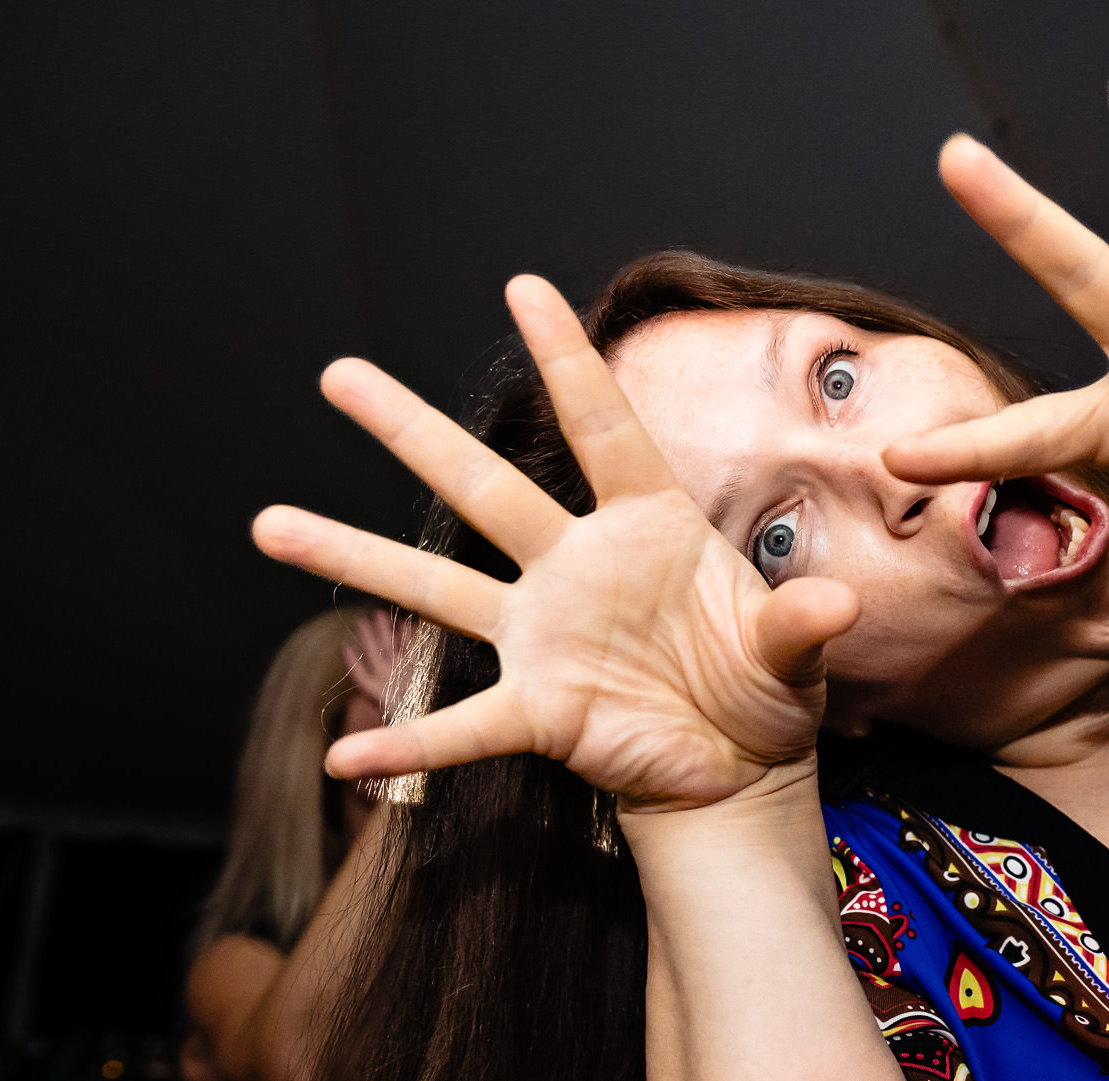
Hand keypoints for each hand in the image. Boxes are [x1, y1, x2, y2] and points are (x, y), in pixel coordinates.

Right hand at [253, 276, 859, 810]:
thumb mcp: (794, 651)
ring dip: (354, 557)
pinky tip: (347, 763)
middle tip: (338, 374)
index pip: (603, 427)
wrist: (740, 767)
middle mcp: (581, 566)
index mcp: (650, 527)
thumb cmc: (765, 688)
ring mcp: (549, 635)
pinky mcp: (540, 709)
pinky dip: (411, 746)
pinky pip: (464, 727)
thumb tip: (840, 603)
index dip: (566, 360)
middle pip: (487, 485)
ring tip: (268, 522)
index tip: (522, 286)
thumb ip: (801, 623)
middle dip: (413, 430)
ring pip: (438, 586)